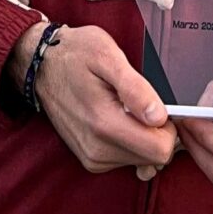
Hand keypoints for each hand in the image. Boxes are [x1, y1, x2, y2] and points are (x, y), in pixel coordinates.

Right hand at [13, 23, 178, 178]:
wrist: (42, 66)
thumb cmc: (75, 54)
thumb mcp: (107, 55)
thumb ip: (135, 88)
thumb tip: (159, 116)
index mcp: (104, 124)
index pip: (160, 150)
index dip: (170, 127)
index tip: (161, 104)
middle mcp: (97, 149)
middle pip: (154, 157)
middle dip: (159, 132)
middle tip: (147, 102)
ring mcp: (93, 157)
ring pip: (142, 159)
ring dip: (144, 136)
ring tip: (128, 107)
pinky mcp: (91, 159)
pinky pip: (127, 158)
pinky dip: (132, 141)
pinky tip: (122, 118)